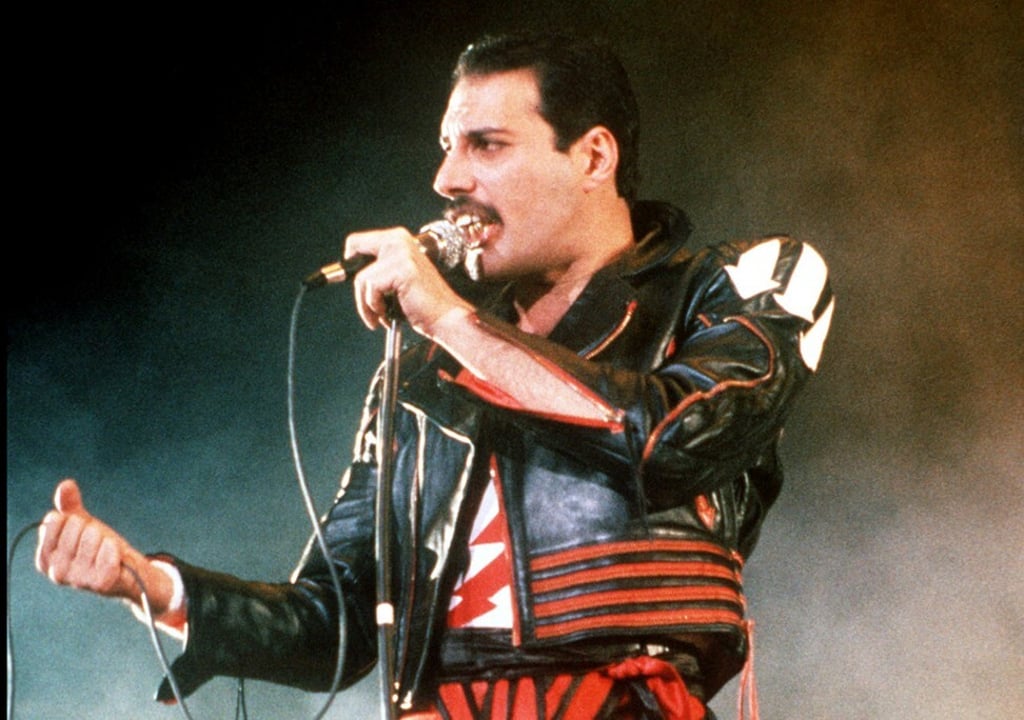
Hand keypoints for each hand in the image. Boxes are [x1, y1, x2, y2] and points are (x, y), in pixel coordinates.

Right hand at [35, 479, 173, 612]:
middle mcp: (56, 572)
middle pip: (75, 526)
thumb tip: (66, 484)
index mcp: (45, 558)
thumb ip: (69, 506)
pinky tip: (115, 558)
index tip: (81, 532)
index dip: (74, 520)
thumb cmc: (98, 546)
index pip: (55, 520)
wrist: (127, 569)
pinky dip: (115, 549)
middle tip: (98, 545)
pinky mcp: (99, 584)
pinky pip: (109, 552)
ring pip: (92, 537)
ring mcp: (77, 580)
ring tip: (106, 552)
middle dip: (91, 529)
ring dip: (105, 539)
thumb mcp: (81, 523)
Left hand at [344, 227, 472, 335]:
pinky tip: (388, 315)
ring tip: (382, 315)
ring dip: (366, 304)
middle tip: (369, 305)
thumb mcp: (395, 279)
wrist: (445, 317)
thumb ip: (377, 269)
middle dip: (358, 284)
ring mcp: (401, 253)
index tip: (353, 279)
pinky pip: (371, 288)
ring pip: (361, 278)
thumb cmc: (422, 304)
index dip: (350, 260)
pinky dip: (374, 307)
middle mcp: (399, 240)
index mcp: (398, 239)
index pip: (357, 241)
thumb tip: (346, 271)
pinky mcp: (401, 269)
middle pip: (354, 253)